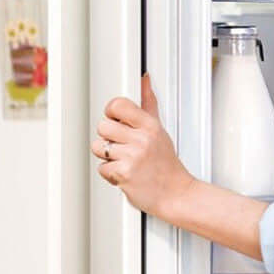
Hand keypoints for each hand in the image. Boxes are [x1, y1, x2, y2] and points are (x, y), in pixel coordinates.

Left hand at [90, 73, 194, 220]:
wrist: (175, 193)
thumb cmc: (166, 163)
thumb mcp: (160, 130)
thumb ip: (149, 104)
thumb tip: (145, 80)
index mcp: (150, 126)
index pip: (118, 106)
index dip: (111, 113)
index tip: (117, 122)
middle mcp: (142, 139)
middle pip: (102, 127)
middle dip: (109, 138)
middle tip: (123, 146)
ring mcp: (133, 157)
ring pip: (99, 147)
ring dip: (107, 157)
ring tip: (124, 160)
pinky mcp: (123, 174)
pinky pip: (102, 168)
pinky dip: (110, 174)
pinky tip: (125, 173)